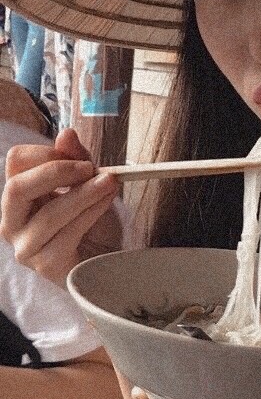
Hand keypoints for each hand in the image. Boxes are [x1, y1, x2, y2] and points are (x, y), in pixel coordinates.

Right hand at [0, 128, 118, 285]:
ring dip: (84, 193)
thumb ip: (77, 161)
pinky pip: (68, 233)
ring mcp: (27, 246)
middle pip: (17, 188)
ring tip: (109, 182)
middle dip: (57, 172)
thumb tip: (67, 133)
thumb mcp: (87, 185)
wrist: (107, 261)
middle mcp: (13, 221)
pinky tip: (107, 201)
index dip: (47, 153)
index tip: (78, 156)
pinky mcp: (47, 265)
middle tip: (89, 167)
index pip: (15, 162)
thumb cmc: (92, 222)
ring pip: (49, 213)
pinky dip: (92, 212)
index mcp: (19, 196)